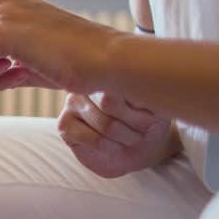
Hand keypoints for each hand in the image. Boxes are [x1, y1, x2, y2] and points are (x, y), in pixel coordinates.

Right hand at [58, 92, 180, 177]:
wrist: (141, 150)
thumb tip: (115, 94)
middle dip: (135, 122)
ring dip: (125, 137)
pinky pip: (92, 137)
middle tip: (144, 129)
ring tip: (132, 138)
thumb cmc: (149, 123)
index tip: (154, 115)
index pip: (122, 80)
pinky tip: (114, 146)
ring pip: (105, 123)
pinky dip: (110, 146)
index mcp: (111, 69)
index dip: (141, 104)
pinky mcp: (64, 124)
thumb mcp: (155, 104)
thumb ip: (137, 93)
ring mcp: (73, 102)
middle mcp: (89, 82)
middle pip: (110, 102)